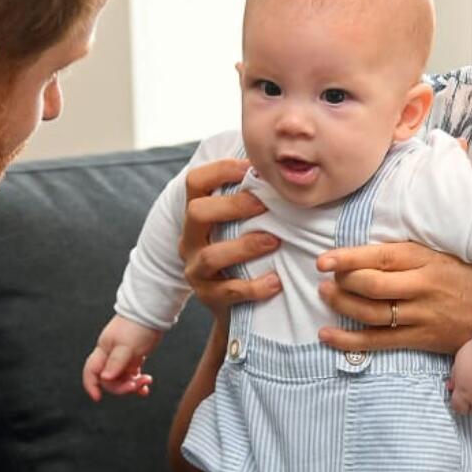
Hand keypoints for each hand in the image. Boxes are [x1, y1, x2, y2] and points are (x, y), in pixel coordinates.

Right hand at [82, 315, 161, 401]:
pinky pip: (132, 375)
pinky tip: (146, 386)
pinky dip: (138, 382)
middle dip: (122, 387)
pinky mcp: (134, 357)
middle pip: (109, 380)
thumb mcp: (127, 346)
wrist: (152, 312)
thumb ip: (116, 362)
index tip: (98, 398)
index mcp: (104, 350)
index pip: (91, 371)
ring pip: (122, 379)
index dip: (91, 385)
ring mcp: (122, 357)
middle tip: (136, 385)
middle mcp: (110, 355)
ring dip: (133, 385)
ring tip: (146, 381)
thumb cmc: (138, 326)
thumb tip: (105, 378)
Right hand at [179, 158, 282, 316]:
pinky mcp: (208, 297)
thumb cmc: (244, 253)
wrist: (236, 306)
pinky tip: (276, 282)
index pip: (195, 182)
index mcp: (197, 215)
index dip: (220, 170)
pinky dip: (254, 287)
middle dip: (232, 205)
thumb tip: (281, 165)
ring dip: (245, 246)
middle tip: (265, 204)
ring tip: (274, 241)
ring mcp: (196, 269)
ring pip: (211, 255)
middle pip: (196, 212)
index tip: (251, 167)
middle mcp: (190, 239)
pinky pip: (228, 291)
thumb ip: (251, 197)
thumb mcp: (239, 224)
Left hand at [314, 242, 471, 353]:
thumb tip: (365, 250)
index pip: (380, 257)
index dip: (348, 258)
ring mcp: (421, 316)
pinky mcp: (421, 339)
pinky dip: (349, 340)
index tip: (324, 260)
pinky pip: (378, 342)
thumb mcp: (441, 254)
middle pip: (371, 286)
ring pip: (371, 313)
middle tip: (325, 279)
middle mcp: (422, 287)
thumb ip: (407, 253)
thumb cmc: (467, 277)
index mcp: (425, 260)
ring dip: (341, 305)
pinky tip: (327, 335)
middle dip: (341, 283)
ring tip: (325, 296)